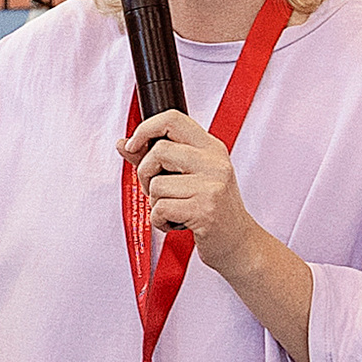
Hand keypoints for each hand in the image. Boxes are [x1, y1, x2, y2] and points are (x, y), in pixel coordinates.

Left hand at [120, 108, 252, 272]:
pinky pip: (160, 208)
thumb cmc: (212, 209)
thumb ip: (154, 159)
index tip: (133, 144)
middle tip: (157, 189)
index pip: (172, 119)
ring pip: (156, 183)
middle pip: (159, 150)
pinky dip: (159, 220)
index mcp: (211, 148)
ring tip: (173, 208)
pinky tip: (175, 222)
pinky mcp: (205, 210)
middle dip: (145, 173)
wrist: (238, 242)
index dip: (145, 128)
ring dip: (155, 202)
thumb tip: (123, 144)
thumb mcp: (188, 177)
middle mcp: (214, 162)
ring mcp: (212, 185)